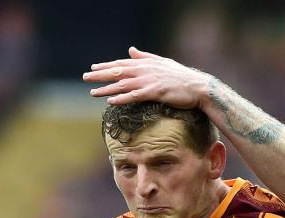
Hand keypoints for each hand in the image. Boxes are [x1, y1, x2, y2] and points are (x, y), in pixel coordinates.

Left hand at [82, 46, 209, 107]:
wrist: (199, 87)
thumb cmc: (182, 77)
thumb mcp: (162, 62)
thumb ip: (145, 56)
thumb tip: (131, 50)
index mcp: (146, 63)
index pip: (122, 63)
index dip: (106, 65)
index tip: (94, 68)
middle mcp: (145, 70)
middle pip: (118, 71)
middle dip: (100, 75)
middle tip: (86, 78)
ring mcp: (149, 81)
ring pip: (123, 84)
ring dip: (107, 88)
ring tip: (93, 92)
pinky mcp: (155, 92)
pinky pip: (134, 96)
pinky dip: (122, 98)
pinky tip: (111, 102)